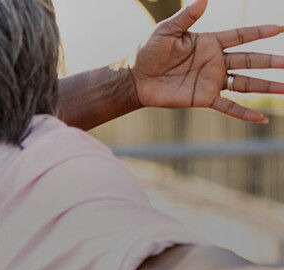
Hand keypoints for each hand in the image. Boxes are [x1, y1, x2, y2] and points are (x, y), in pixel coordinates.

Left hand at [130, 0, 283, 122]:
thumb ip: (186, 17)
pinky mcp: (203, 98)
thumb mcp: (165, 31)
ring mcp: (211, 81)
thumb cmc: (147, 51)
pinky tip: (261, 118)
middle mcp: (215, 61)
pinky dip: (244, 113)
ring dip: (266, 86)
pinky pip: (228, 106)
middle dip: (271, 61)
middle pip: (250, 60)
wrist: (134, 78)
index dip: (260, 32)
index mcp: (209, 43)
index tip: (280, 28)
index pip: (241, 36)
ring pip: (245, 83)